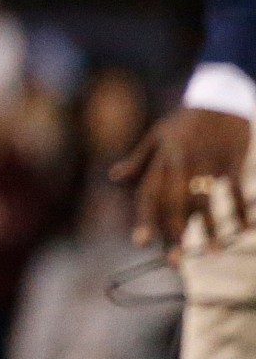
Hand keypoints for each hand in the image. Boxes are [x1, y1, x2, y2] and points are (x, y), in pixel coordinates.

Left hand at [114, 105, 252, 250]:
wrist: (218, 97)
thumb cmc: (185, 121)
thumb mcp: (157, 135)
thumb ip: (138, 159)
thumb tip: (114, 178)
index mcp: (161, 158)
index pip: (150, 193)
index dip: (145, 217)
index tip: (141, 242)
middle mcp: (180, 161)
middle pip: (174, 202)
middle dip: (174, 232)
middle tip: (175, 261)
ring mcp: (207, 160)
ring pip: (204, 200)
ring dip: (208, 229)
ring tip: (212, 253)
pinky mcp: (231, 159)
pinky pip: (235, 189)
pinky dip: (241, 209)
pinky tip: (246, 229)